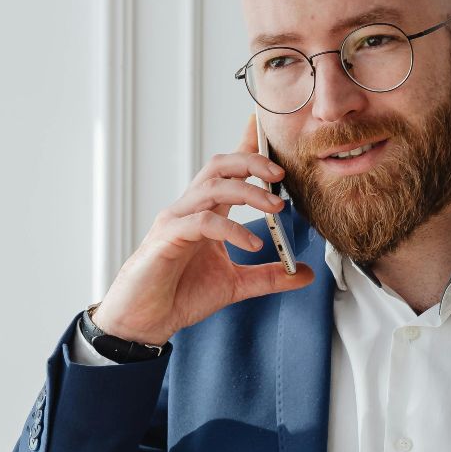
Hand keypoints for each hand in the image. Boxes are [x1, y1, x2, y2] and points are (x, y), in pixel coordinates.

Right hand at [90, 111, 314, 344]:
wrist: (145, 321)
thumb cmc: (179, 295)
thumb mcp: (235, 285)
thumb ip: (269, 276)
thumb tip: (305, 273)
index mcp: (205, 213)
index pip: (227, 171)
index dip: (246, 147)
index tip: (266, 130)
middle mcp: (189, 209)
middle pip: (219, 167)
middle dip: (251, 162)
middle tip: (280, 175)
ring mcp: (176, 221)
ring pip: (212, 187)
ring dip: (248, 192)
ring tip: (276, 209)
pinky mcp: (168, 238)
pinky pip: (203, 222)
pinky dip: (232, 229)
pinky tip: (253, 245)